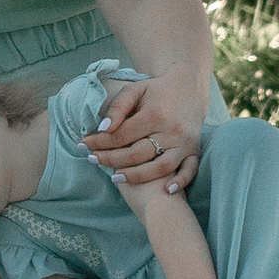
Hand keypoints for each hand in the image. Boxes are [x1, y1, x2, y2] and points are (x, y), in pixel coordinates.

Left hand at [84, 66, 204, 189]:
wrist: (189, 88)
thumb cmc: (156, 90)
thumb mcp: (135, 90)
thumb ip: (118, 107)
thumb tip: (103, 128)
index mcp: (154, 114)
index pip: (122, 134)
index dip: (100, 142)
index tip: (83, 146)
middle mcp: (171, 130)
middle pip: (137, 153)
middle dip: (111, 159)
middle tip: (92, 161)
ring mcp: (184, 143)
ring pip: (160, 167)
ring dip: (137, 176)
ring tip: (115, 178)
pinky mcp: (195, 150)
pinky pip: (190, 171)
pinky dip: (181, 182)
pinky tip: (167, 190)